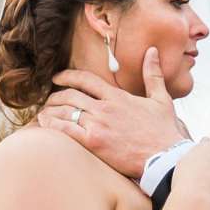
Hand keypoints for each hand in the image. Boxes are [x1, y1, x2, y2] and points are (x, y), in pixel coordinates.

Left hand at [38, 46, 187, 179]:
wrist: (165, 157)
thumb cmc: (164, 131)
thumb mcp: (162, 99)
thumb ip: (153, 74)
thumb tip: (152, 51)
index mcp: (118, 96)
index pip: (86, 80)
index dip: (68, 76)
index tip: (57, 77)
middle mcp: (105, 108)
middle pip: (70, 95)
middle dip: (55, 96)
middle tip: (48, 100)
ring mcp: (98, 125)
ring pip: (65, 111)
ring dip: (50, 110)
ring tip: (43, 113)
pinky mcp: (94, 142)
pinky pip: (66, 130)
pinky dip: (52, 125)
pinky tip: (44, 124)